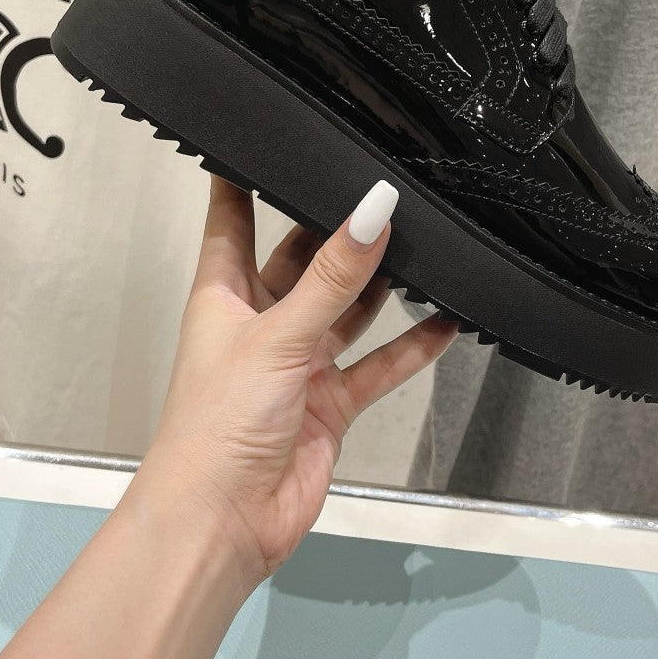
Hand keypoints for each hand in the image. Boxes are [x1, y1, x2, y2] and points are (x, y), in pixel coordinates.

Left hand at [133, 174, 457, 585]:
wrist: (221, 525)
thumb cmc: (214, 428)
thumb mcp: (277, 336)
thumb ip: (333, 277)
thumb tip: (371, 210)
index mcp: (224, 294)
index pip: (232, 217)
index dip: (245, 176)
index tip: (269, 133)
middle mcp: (260, 322)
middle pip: (304, 258)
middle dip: (339, 230)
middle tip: (383, 190)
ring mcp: (296, 363)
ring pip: (347, 308)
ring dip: (380, 285)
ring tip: (424, 244)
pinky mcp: (328, 403)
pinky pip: (376, 364)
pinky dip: (409, 347)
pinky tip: (443, 321)